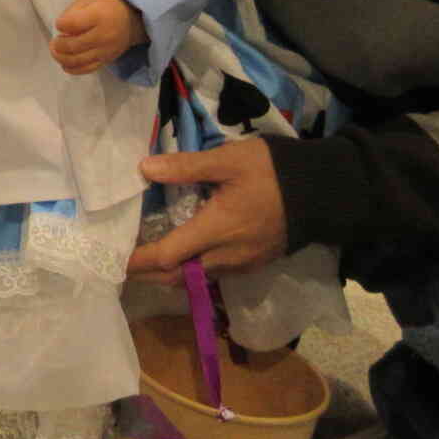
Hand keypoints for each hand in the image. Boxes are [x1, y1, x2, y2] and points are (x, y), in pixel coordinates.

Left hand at [49, 0, 143, 74]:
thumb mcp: (88, 1)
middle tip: (55, 41)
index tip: (60, 24)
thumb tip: (60, 30)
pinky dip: (72, 68)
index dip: (61, 24)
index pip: (73, 24)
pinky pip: (87, 69)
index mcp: (99, 16)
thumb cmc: (104, 7)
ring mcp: (106, 50)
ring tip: (56, 51)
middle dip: (58, 45)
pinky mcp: (106, 60)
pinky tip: (65, 63)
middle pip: (74, 45)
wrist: (129, 20)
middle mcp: (104, 35)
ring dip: (61, 58)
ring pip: (78, 60)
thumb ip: (72, 13)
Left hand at [127, 140, 289, 284]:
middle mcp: (227, 256)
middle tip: (122, 265)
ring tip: (147, 260)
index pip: (167, 256)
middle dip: (148, 275)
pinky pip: (215, 274)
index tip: (114, 258)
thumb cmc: (274, 172)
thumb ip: (187, 167)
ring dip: (170, 274)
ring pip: (197, 278)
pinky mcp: (254, 263)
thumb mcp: (229, 160)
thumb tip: (144, 169)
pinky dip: (192, 271)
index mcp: (216, 230)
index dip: (138, 261)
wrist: (324, 192)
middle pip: (178, 276)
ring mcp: (242, 263)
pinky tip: (184, 255)